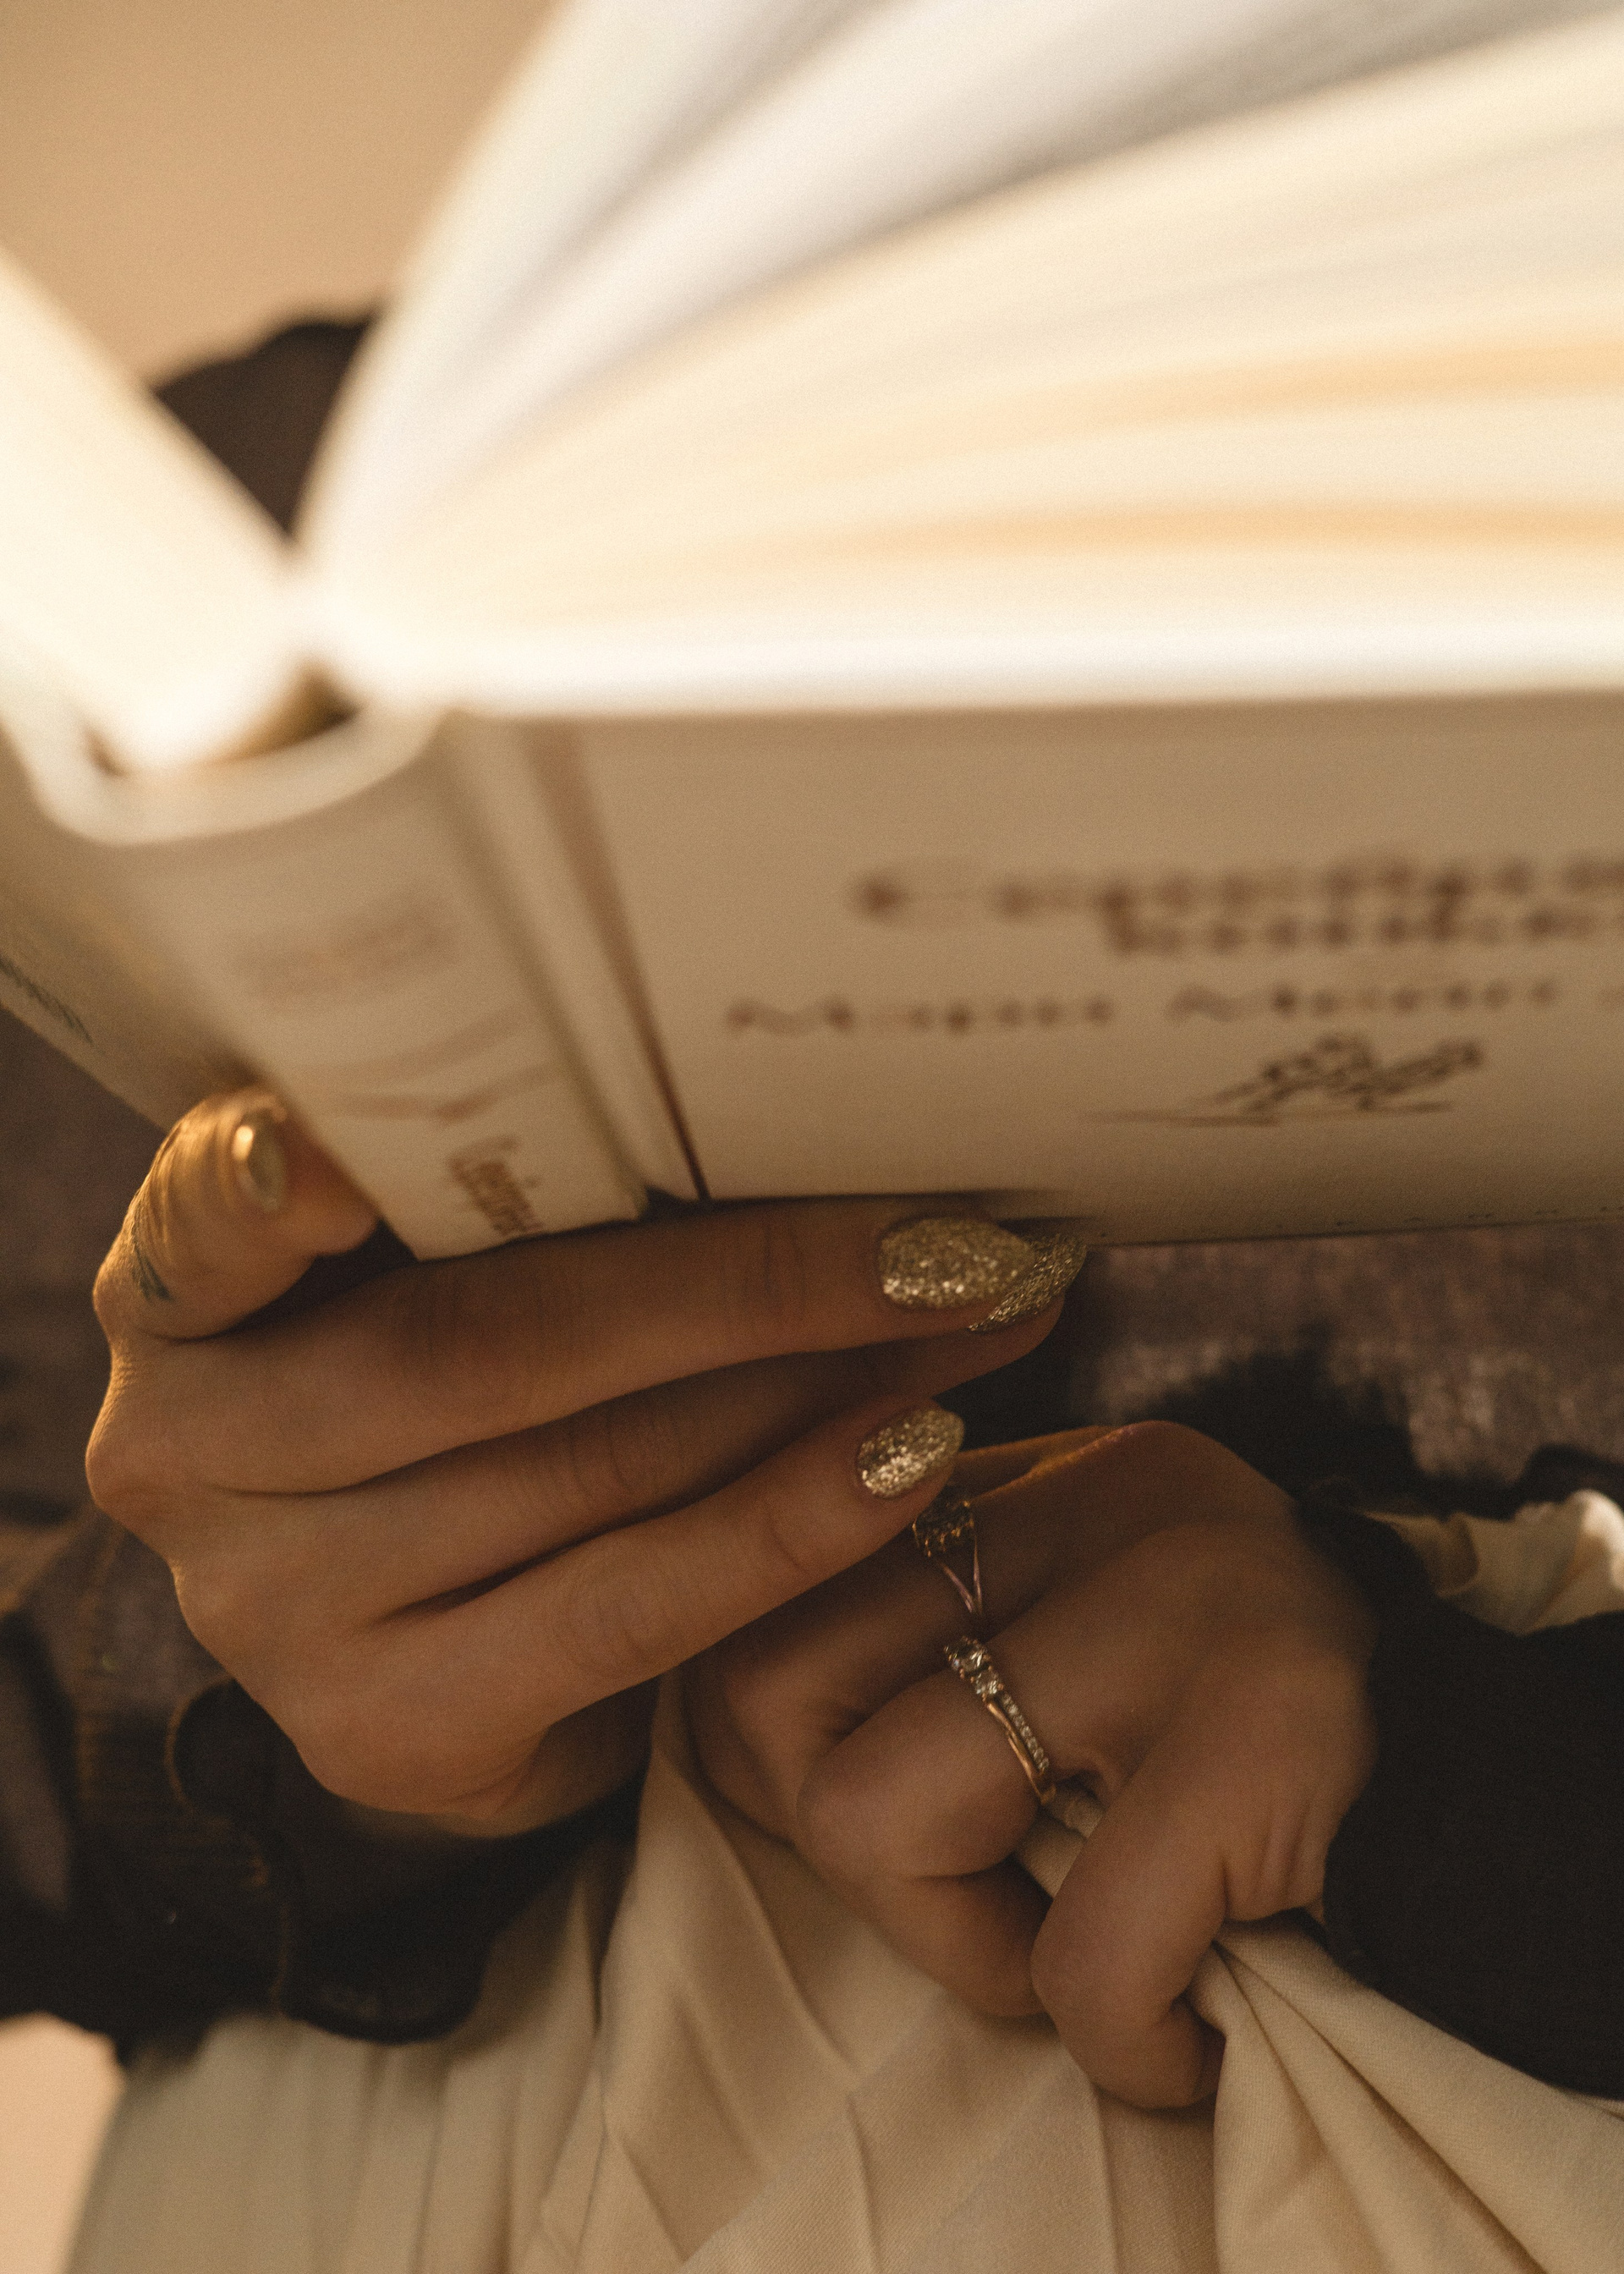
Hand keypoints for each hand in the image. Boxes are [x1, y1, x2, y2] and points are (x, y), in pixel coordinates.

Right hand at [88, 1089, 1072, 1834]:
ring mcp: (275, 1610)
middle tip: (942, 1235)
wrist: (425, 1642)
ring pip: (579, 1472)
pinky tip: (913, 1461)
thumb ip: (499, 1193)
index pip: (203, 1218)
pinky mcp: (387, 1728)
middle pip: (479, 1344)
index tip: (337, 1153)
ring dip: (806, 1392)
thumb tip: (778, 1090)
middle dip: (744, 1284)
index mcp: (179, 1300)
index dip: (260, 1181)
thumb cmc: (453, 1399)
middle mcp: (186, 1453)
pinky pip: (626, 1613)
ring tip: (971, 1322)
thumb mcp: (426, 1275)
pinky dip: (785, 1527)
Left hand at [686, 1420, 1377, 2106]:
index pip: (768, 1577)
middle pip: (767, 1687)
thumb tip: (728, 1711)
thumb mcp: (1091, 1621)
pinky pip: (1076, 1960)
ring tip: (1070, 1958)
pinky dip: (1121, 2041)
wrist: (1498, 1799)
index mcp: (1042, 1470)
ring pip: (871, 1814)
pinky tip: (1184, 2029)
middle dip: (834, 1843)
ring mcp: (1181, 1610)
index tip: (863, 1814)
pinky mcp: (1260, 1742)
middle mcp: (1101, 1502)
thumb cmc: (1254, 1743)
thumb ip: (935, 1625)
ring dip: (960, 1952)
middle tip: (967, 1896)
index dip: (764, 1737)